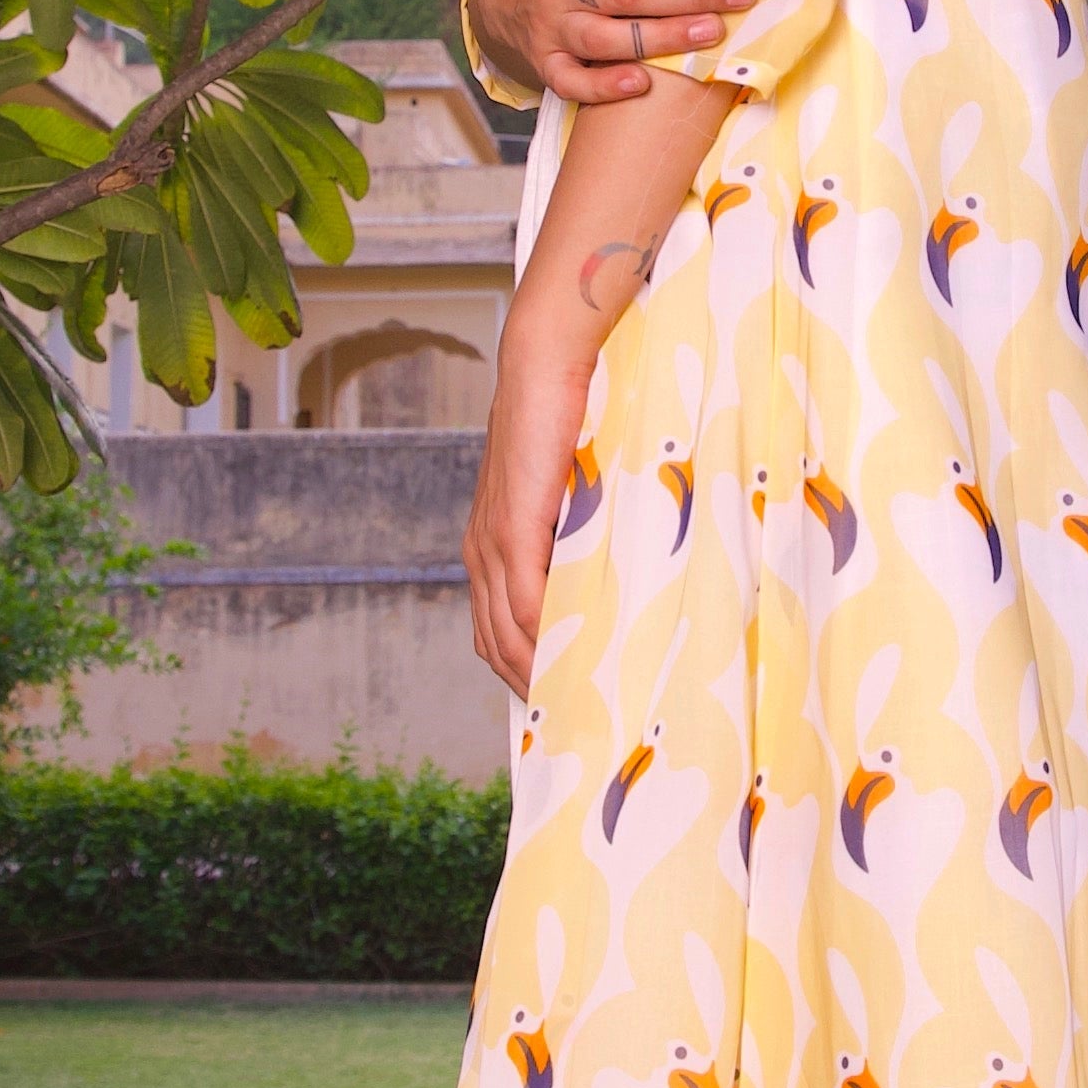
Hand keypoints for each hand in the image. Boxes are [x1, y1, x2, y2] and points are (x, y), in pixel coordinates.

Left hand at [465, 319, 592, 692]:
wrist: (544, 367)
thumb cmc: (564, 423)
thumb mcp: (565, 497)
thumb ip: (571, 538)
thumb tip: (607, 579)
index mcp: (486, 549)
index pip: (493, 633)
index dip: (521, 673)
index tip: (557, 702)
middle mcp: (480, 554)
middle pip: (496, 646)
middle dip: (532, 687)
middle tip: (576, 720)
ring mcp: (492, 544)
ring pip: (509, 635)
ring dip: (542, 673)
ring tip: (581, 704)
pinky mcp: (513, 528)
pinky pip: (528, 602)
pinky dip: (548, 637)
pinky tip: (576, 659)